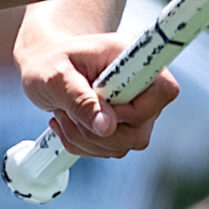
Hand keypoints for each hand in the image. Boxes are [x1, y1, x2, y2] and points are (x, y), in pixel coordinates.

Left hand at [17, 26, 177, 159]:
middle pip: (141, 128)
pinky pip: (111, 150)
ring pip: (125, 144)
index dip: (135, 109)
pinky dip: (83, 144)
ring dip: (86, 138)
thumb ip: (81, 100)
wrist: (43, 66)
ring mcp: (136, 108)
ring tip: (63, 113)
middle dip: (98, 130)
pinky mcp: (124, 126)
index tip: (100, 100)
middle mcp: (142, 85)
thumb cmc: (49, 61)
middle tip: (68, 111)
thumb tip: (107, 127)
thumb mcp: (56, 76)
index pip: (164, 91)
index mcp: (133, 58)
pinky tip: (67, 122)